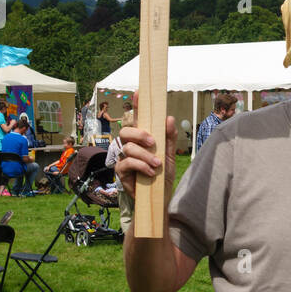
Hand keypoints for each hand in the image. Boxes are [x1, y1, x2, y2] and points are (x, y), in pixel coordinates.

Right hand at [115, 89, 177, 204]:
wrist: (161, 199)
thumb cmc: (163, 176)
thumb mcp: (169, 155)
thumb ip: (169, 138)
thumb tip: (169, 118)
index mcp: (142, 139)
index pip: (138, 119)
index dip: (137, 105)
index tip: (139, 92)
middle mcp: (130, 146)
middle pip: (126, 130)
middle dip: (139, 134)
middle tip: (153, 142)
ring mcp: (123, 158)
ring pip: (128, 147)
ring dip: (144, 155)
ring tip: (157, 164)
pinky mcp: (121, 172)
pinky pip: (127, 162)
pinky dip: (140, 165)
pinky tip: (151, 172)